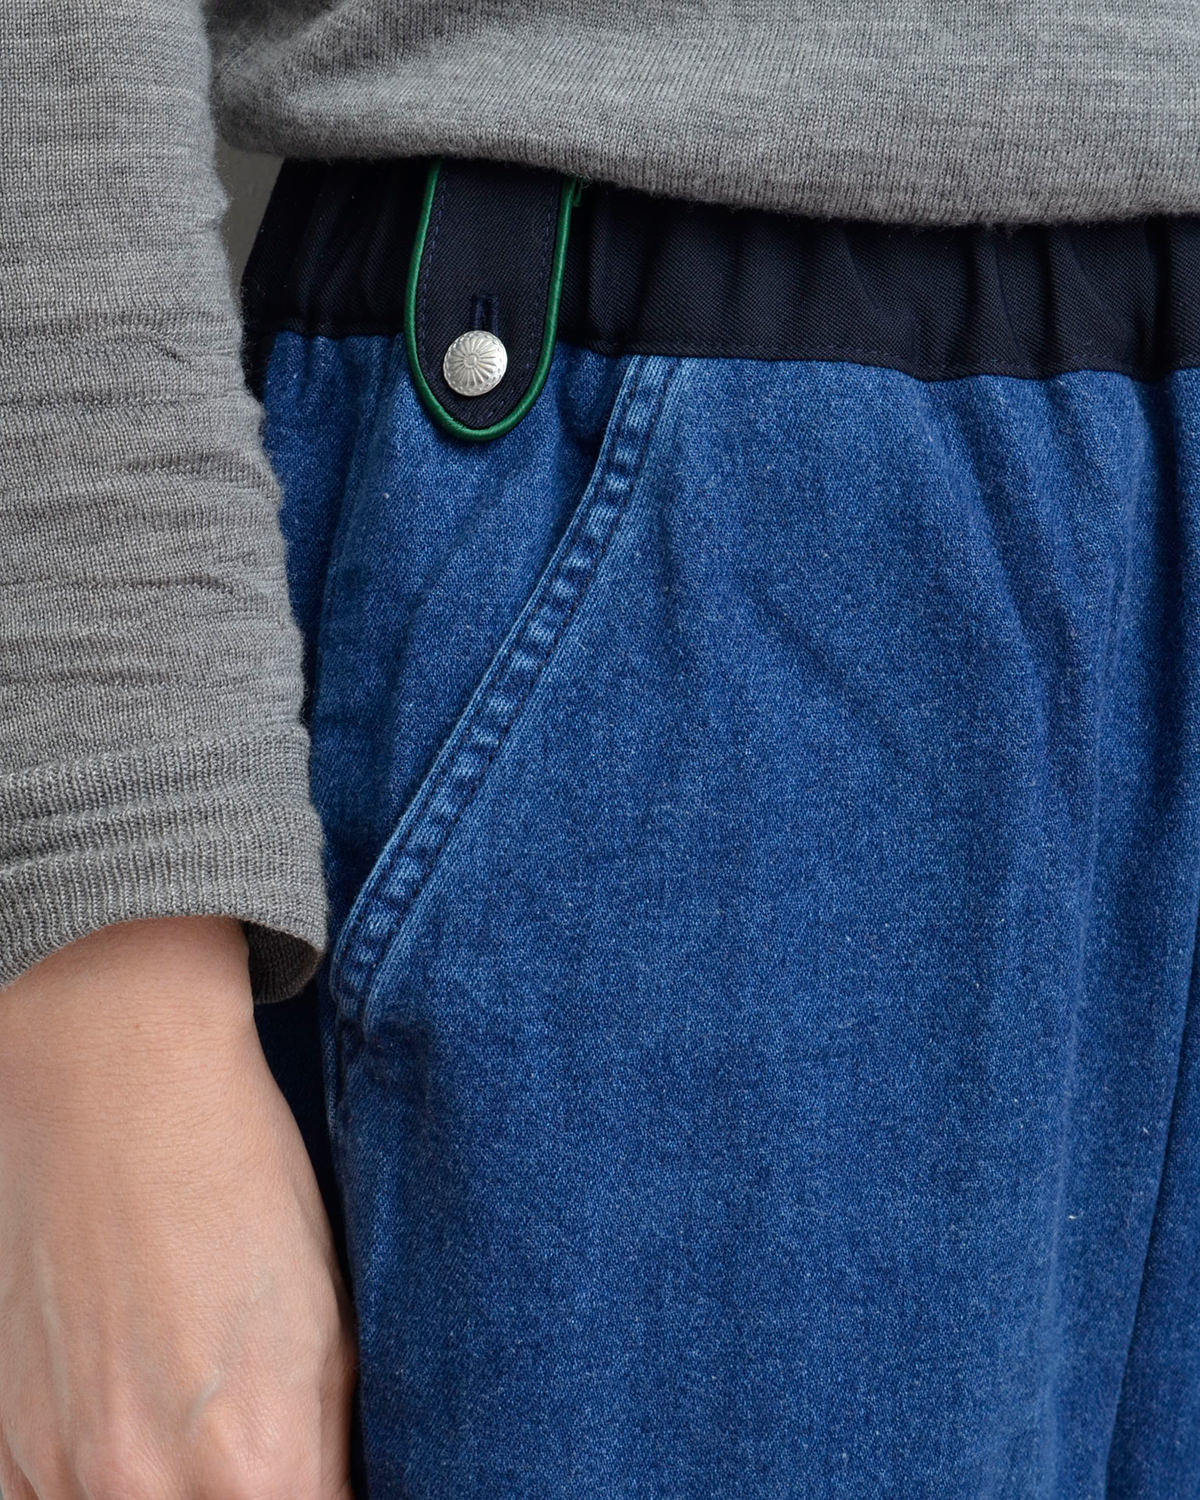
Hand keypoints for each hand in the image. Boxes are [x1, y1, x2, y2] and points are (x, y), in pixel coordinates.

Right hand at [0, 916, 356, 1499]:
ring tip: (199, 1434)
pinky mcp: (4, 1452)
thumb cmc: (240, 1179)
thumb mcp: (330, 1319)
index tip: (327, 1474)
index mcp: (261, 1462)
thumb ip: (329, 1446)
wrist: (112, 1084)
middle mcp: (149, 1491)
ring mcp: (60, 1477)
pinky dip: (105, 1491)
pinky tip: (134, 1434)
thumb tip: (330, 1492)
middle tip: (269, 1456)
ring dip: (177, 1495)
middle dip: (261, 1496)